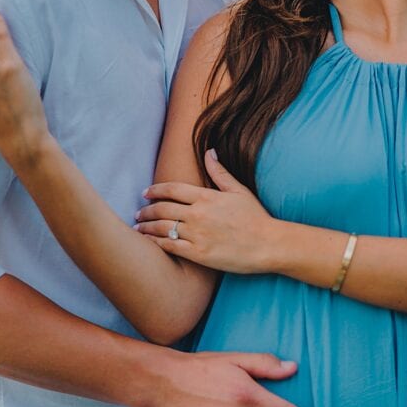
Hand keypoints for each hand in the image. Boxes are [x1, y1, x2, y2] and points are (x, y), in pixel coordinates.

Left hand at [136, 150, 276, 273]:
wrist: (268, 245)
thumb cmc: (255, 218)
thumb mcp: (239, 191)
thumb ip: (220, 172)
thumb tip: (210, 152)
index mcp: (206, 197)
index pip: (172, 189)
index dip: (155, 190)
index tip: (145, 192)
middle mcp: (198, 214)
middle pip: (162, 208)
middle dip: (146, 210)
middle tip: (138, 213)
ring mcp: (197, 234)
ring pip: (162, 228)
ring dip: (146, 227)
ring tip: (139, 228)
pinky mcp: (198, 254)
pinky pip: (169, 247)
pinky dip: (156, 243)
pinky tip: (149, 243)